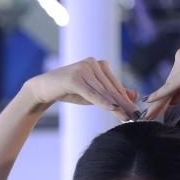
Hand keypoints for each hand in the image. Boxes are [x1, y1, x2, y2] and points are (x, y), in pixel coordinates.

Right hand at [24, 58, 138, 120]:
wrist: (43, 88)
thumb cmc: (69, 91)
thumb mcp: (93, 93)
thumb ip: (111, 93)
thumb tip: (134, 95)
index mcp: (98, 64)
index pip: (115, 85)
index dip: (125, 99)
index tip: (136, 112)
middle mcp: (92, 63)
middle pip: (111, 88)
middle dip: (123, 104)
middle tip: (134, 117)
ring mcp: (83, 68)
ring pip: (103, 91)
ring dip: (116, 105)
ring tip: (126, 116)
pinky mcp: (74, 78)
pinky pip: (91, 93)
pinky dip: (102, 102)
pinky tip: (112, 109)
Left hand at [143, 48, 179, 120]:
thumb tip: (168, 102)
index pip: (171, 80)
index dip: (162, 97)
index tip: (151, 109)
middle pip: (168, 84)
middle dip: (158, 102)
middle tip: (145, 116)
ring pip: (168, 87)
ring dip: (158, 104)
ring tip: (148, 116)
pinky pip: (171, 87)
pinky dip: (160, 96)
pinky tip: (149, 103)